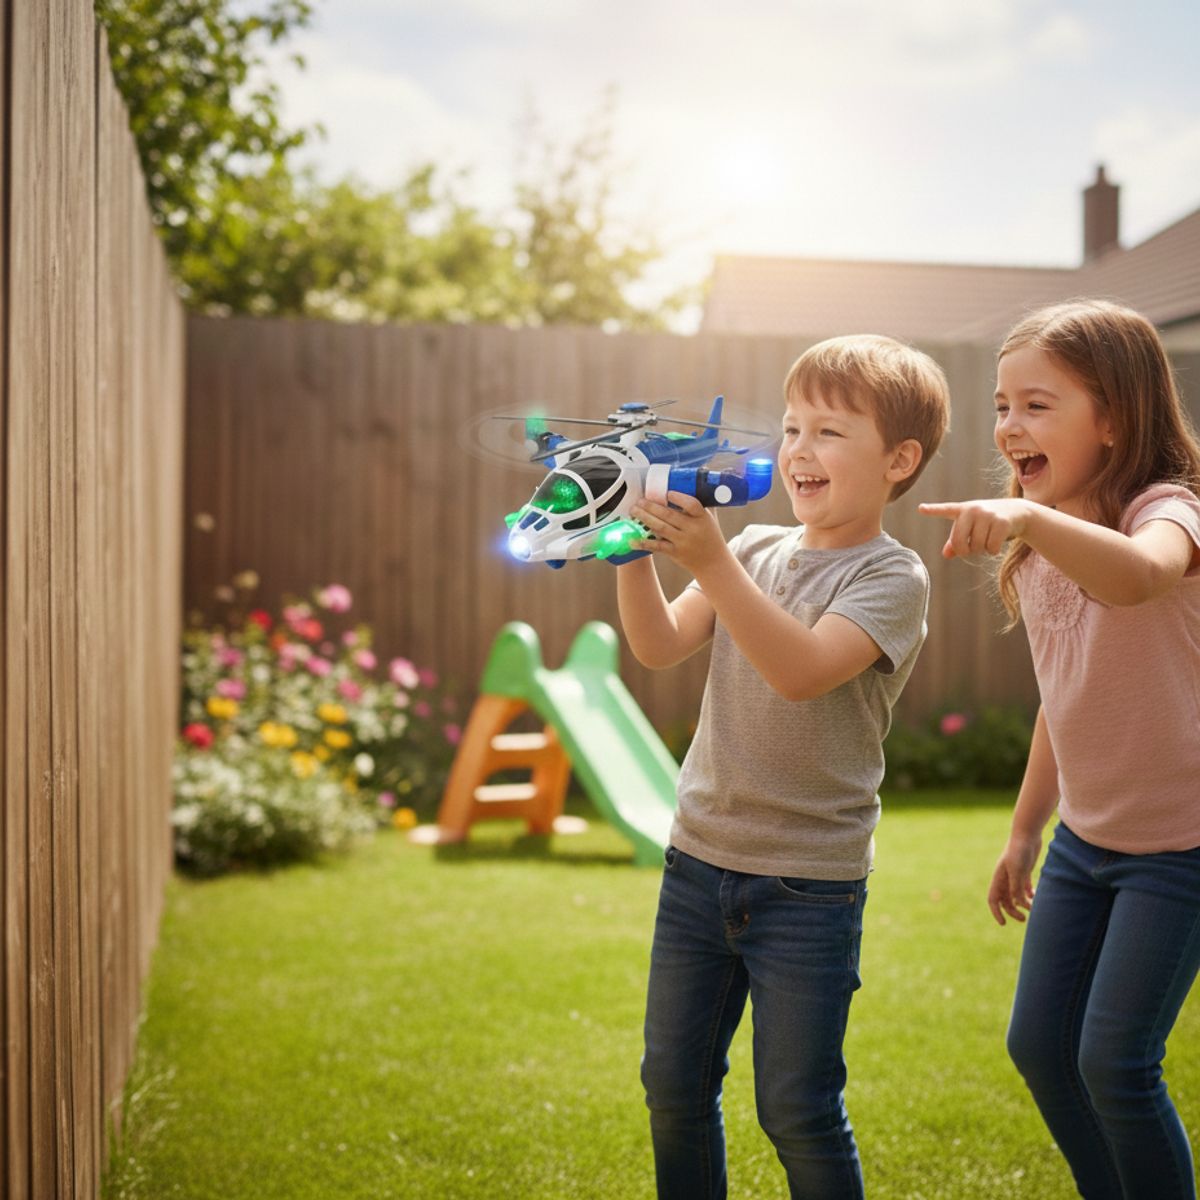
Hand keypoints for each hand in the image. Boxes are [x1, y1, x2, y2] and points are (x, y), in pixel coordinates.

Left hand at [631, 492, 727, 575]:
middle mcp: (693, 529)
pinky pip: (657, 546)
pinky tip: (632, 539)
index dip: (679, 498)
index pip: (692, 505)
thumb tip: (695, 482)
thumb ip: (703, 502)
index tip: (667, 493)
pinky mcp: (675, 553)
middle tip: (639, 501)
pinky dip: (644, 542)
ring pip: (660, 528)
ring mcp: (683, 542)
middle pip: (669, 515)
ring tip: (634, 511)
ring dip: (645, 518)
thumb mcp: (710, 518)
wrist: (714, 562)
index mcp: (703, 518)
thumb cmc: (711, 536)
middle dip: (651, 507)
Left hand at [918, 498, 1034, 558]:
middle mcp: (973, 510)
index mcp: (962, 510)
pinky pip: (991, 547)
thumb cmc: (987, 522)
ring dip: (982, 550)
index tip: (920, 508)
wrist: (1017, 512)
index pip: (945, 510)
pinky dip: (993, 551)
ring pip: (977, 546)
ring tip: (987, 540)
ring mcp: (988, 515)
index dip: (932, 510)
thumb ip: (955, 542)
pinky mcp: (1002, 522)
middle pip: (959, 542)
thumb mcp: (970, 528)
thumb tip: (946, 554)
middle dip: (965, 551)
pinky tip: (997, 543)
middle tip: (972, 549)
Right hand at [988, 834, 1040, 925]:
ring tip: (1033, 908)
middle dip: (1013, 912)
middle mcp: (1005, 878)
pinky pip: (1024, 888)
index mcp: (998, 878)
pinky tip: (1035, 897)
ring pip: (1016, 895)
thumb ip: (1016, 886)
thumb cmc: (1019, 850)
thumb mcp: (1016, 870)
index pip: (993, 899)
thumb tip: (1017, 903)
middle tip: (1024, 919)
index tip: (1003, 923)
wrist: (1027, 834)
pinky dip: (1029, 895)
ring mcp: (1015, 875)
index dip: (996, 912)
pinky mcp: (1024, 871)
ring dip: (1023, 904)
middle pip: (1005, 901)